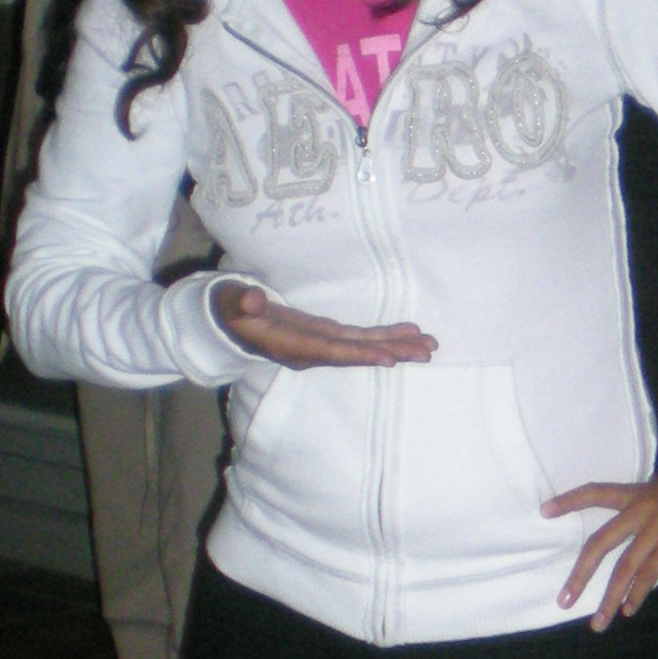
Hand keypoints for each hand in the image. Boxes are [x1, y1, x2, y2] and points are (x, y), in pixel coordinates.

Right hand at [212, 281, 436, 368]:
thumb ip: (241, 302)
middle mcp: (314, 351)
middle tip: (428, 352)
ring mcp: (322, 344)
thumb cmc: (229, 311)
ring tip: (429, 346)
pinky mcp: (327, 335)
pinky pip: (360, 338)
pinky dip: (384, 336)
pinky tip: (408, 334)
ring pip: (365, 347)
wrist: (228, 324)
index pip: (332, 352)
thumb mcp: (230, 304)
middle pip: (358, 353)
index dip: (361, 355)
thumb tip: (252, 299)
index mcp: (294, 346)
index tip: (391, 359)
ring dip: (397, 346)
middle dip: (393, 352)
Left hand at [544, 476, 657, 626]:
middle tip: (564, 600)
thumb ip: (646, 508)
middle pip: (600, 543)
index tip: (544, 511)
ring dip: (609, 598)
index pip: (596, 492)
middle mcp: (640, 509)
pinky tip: (629, 610)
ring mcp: (656, 527)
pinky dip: (637, 593)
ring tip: (599, 623)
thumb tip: (634, 531)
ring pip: (624, 567)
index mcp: (636, 494)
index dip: (570, 501)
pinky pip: (650, 572)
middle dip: (580, 575)